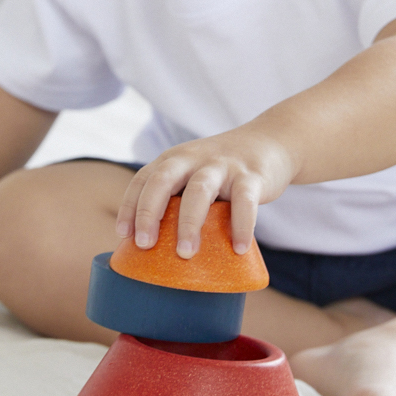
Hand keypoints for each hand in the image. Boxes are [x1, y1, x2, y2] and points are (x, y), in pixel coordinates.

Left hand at [115, 127, 296, 257]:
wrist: (271, 141)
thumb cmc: (225, 171)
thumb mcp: (195, 173)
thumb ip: (178, 198)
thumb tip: (157, 250)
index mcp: (174, 160)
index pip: (143, 179)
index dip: (130, 206)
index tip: (123, 235)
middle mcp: (193, 158)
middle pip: (162, 180)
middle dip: (149, 212)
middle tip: (145, 245)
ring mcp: (222, 165)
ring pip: (199, 190)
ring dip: (189, 223)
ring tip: (186, 254)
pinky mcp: (252, 175)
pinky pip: (244, 201)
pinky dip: (241, 225)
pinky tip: (239, 249)